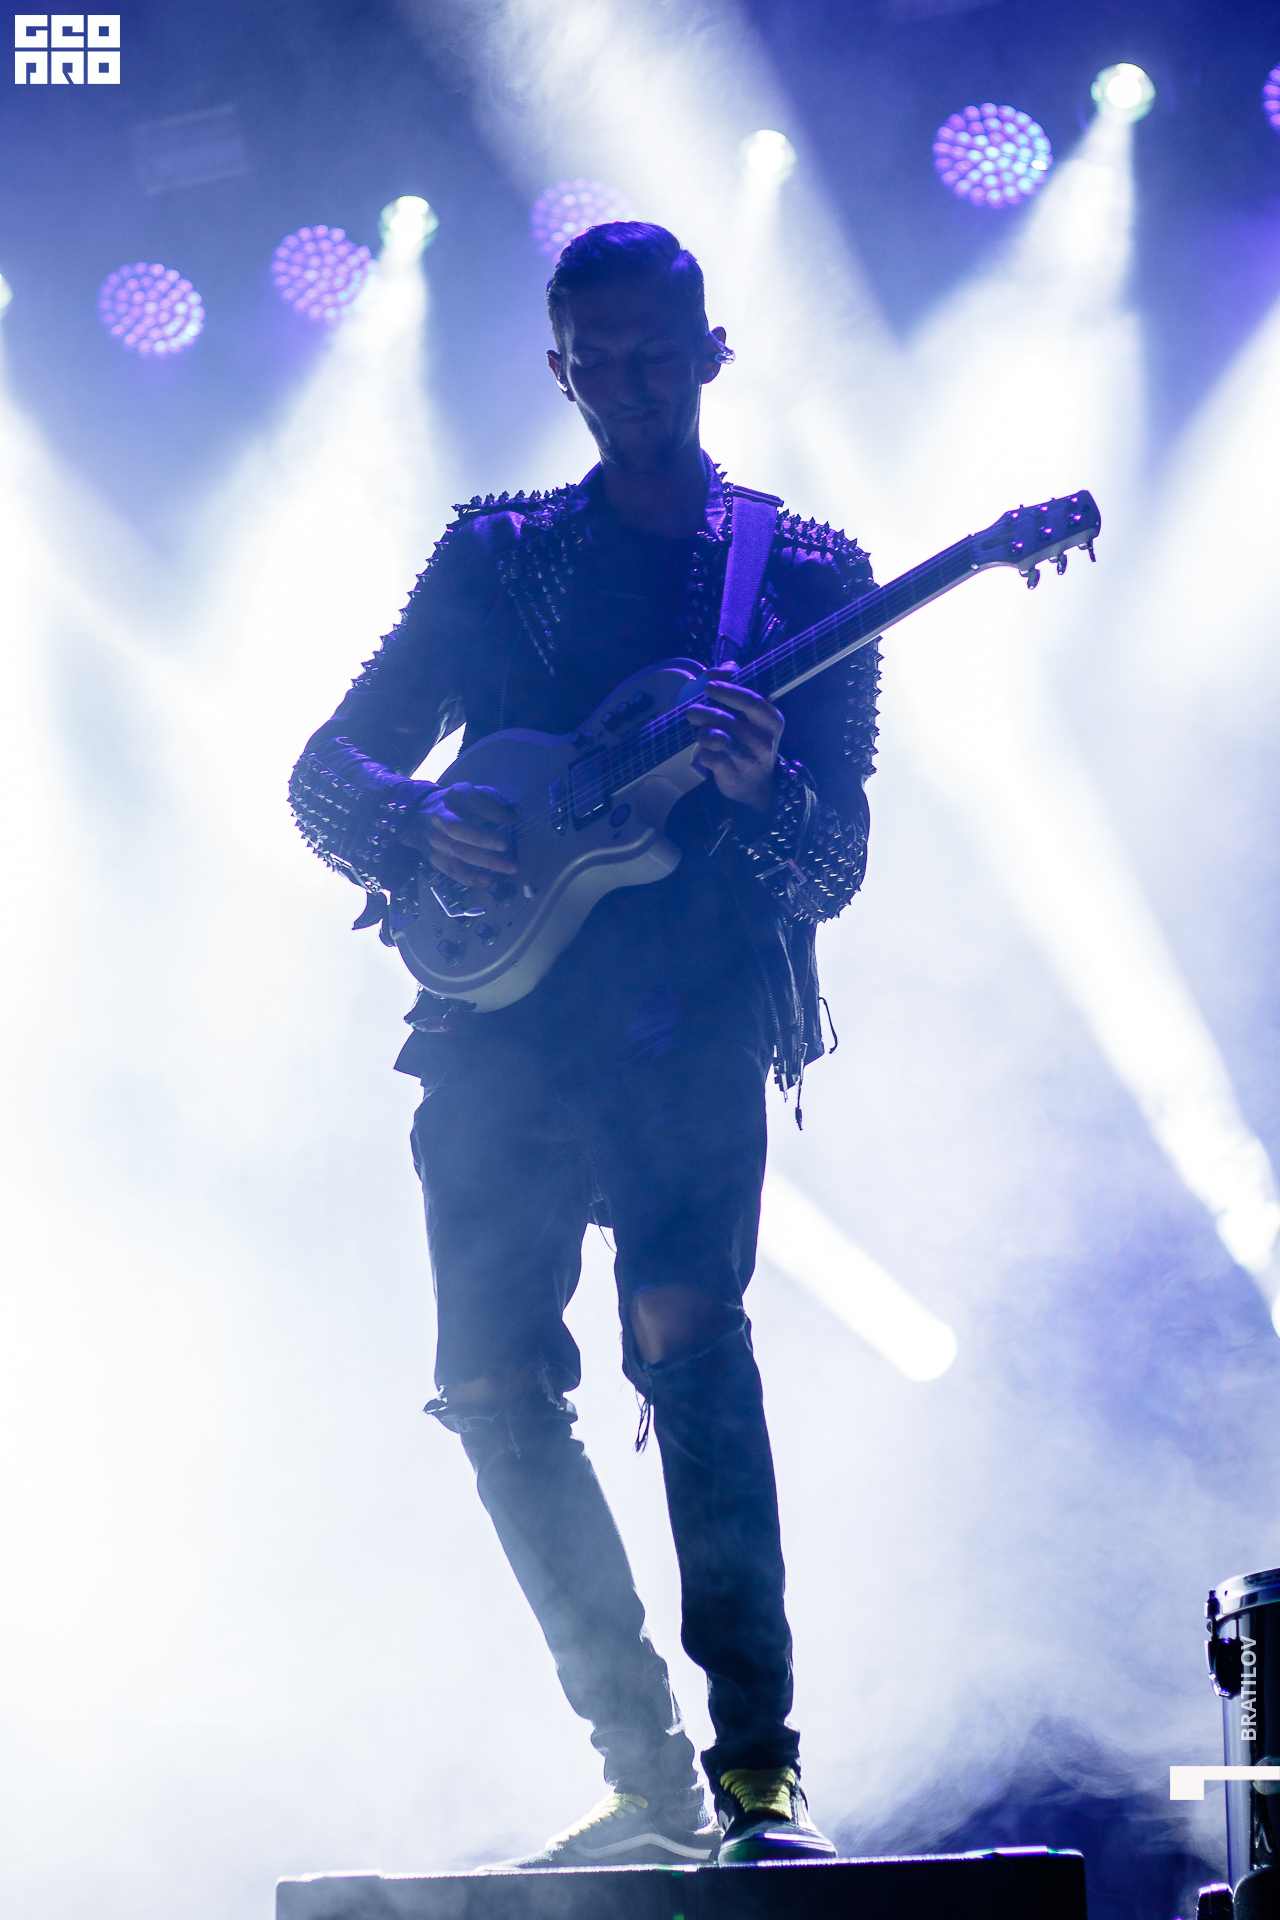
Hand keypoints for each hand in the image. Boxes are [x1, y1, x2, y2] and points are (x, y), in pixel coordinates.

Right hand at [398, 782, 517, 888]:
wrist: (419, 816)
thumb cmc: (457, 806)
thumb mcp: (473, 795)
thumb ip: (495, 801)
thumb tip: (516, 812)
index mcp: (454, 796)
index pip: (474, 801)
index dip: (494, 811)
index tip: (512, 819)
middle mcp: (440, 817)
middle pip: (458, 828)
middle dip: (482, 838)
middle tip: (505, 846)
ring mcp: (435, 840)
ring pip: (457, 852)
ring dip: (485, 861)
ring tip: (509, 867)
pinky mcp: (434, 858)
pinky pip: (453, 871)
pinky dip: (472, 878)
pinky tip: (490, 880)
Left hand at [687, 669, 783, 811]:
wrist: (755, 784)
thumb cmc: (749, 740)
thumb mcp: (750, 714)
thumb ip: (736, 685)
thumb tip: (717, 669)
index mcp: (771, 720)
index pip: (752, 701)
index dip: (729, 691)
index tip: (708, 685)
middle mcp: (765, 740)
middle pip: (730, 721)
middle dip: (707, 713)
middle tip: (692, 711)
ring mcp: (750, 759)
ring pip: (719, 740)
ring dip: (704, 734)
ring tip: (701, 733)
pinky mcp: (735, 776)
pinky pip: (712, 759)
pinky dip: (703, 754)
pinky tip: (706, 753)